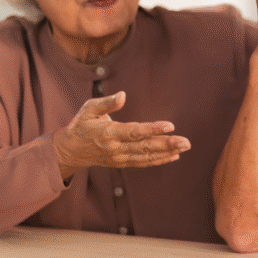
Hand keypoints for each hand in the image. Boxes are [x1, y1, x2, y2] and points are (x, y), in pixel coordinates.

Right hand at [53, 91, 190, 179]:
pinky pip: (143, 163)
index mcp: (108, 133)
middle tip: (186, 142)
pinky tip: (173, 156)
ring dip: (167, 152)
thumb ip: (107, 102)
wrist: (70, 151)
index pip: (134, 131)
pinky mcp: (122, 163)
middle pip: (145, 147)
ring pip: (146, 156)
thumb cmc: (81, 125)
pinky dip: (158, 160)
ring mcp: (119, 158)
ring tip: (184, 147)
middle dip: (167, 144)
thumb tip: (123, 95)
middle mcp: (115, 148)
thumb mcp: (89, 109)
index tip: (170, 125)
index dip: (153, 129)